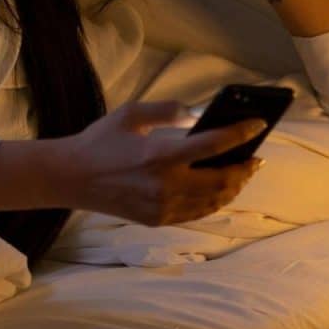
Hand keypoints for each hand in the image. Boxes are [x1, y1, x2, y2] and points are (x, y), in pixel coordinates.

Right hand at [64, 101, 266, 225]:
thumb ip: (169, 110)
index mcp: (160, 155)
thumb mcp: (132, 114)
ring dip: (234, 186)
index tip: (258, 124)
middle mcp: (165, 185)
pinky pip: (198, 212)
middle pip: (222, 179)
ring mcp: (162, 206)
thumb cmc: (101, 141)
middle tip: (256, 156)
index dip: (241, 134)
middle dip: (244, 167)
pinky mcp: (158, 219)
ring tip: (243, 172)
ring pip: (214, 200)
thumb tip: (201, 113)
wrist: (70, 178)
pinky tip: (221, 189)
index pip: (214, 145)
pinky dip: (215, 200)